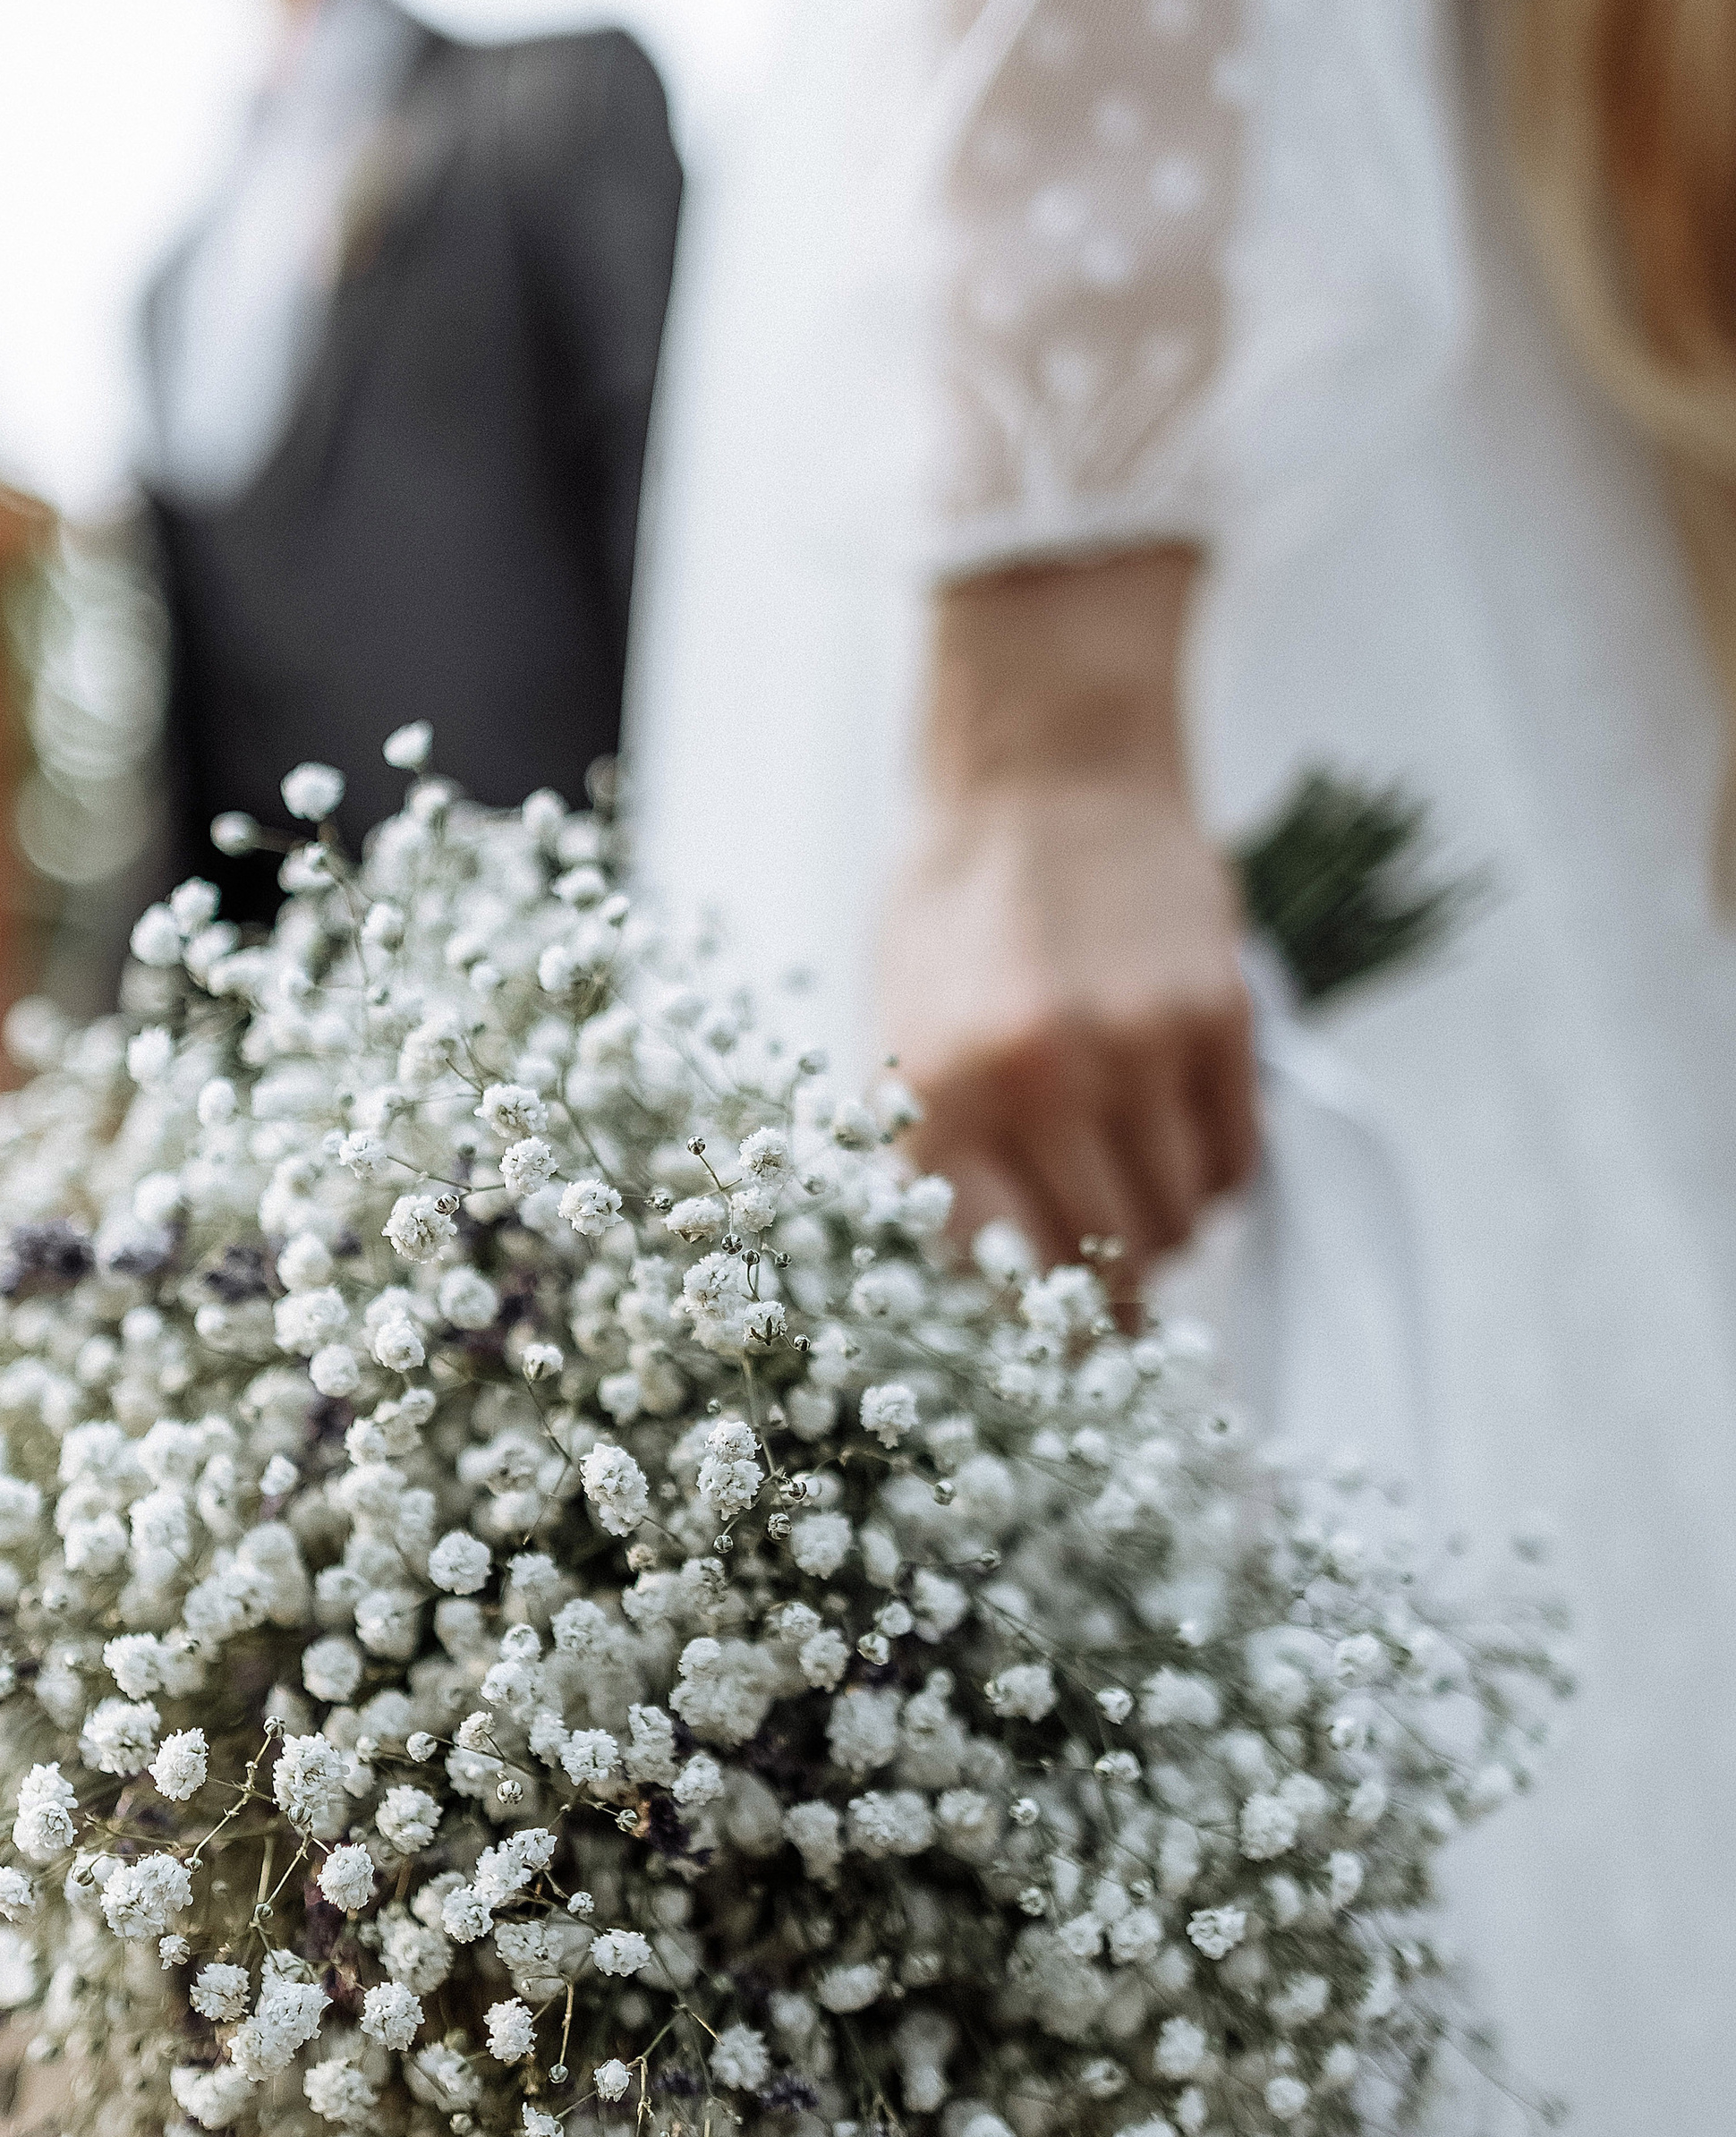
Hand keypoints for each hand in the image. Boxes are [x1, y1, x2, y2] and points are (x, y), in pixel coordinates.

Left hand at [877, 549, 1257, 1289]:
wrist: (1049, 766)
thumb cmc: (958, 909)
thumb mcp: (901, 1031)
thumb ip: (934, 1156)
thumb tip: (974, 1294)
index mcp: (938, 1093)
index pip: (992, 1276)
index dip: (1022, 1338)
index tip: (1041, 1370)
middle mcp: (1040, 1080)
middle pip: (1097, 1264)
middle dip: (1102, 1303)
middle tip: (1105, 1306)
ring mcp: (1140, 1049)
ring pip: (1176, 1223)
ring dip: (1161, 1240)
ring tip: (1136, 1204)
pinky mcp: (1221, 1019)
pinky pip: (1234, 1162)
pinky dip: (1210, 1179)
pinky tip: (1178, 1144)